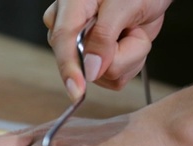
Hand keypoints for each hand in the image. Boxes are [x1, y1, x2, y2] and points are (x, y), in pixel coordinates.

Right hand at [44, 0, 171, 99]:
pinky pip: (113, 79)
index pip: (62, 41)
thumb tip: (90, 71)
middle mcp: (69, 31)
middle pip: (83, 64)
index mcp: (69, 8)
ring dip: (128, 55)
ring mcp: (82, 49)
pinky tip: (129, 40)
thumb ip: (104, 36)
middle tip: (130, 26)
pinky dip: (131, 62)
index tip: (77, 90)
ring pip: (102, 75)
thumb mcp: (124, 6)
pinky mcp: (96, 63)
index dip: (69, 67)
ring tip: (130, 30)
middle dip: (116, 53)